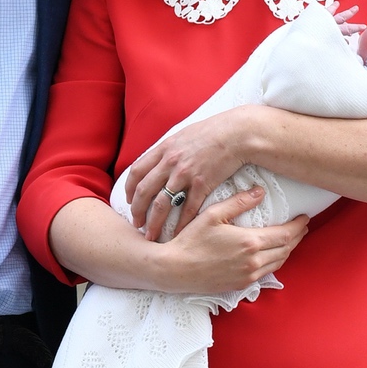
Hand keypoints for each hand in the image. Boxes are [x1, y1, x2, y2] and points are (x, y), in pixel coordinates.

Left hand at [126, 107, 259, 239]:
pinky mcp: (202, 184)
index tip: (129, 201)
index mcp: (164, 149)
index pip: (136, 171)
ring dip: (154, 222)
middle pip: (143, 191)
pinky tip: (177, 234)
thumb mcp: (184, 135)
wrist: (237, 133)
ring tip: (151, 235)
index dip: (129, 189)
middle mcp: (170, 162)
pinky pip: (187, 209)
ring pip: (162, 204)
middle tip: (136, 224)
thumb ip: (169, 149)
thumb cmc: (213, 132)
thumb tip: (159, 159)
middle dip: (136, 210)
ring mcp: (185, 174)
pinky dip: (181, 224)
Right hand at [156, 186, 308, 295]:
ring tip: (290, 239)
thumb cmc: (191, 240)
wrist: (175, 269)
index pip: (285, 234)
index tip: (304, 217)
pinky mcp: (241, 285)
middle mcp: (253, 261)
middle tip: (301, 227)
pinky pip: (266, 273)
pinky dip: (274, 262)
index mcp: (250, 242)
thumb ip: (239, 202)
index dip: (298, 226)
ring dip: (287, 250)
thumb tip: (260, 192)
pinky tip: (272, 255)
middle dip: (297, 237)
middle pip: (286, 249)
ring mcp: (248, 275)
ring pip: (278, 263)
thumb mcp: (213, 214)